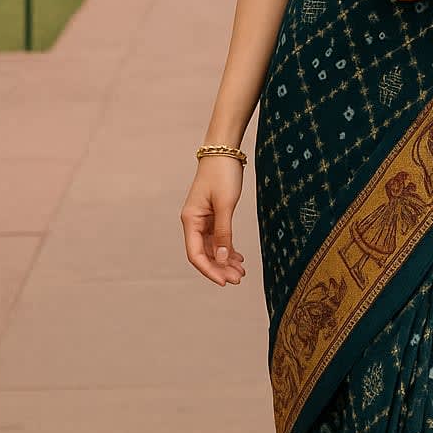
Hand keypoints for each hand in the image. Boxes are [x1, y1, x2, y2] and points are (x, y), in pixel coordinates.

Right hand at [180, 156, 247, 285]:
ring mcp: (203, 219)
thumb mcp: (225, 204)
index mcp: (191, 220)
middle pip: (204, 253)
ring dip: (225, 260)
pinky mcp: (213, 215)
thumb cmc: (222, 174)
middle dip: (220, 268)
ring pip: (213, 247)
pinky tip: (238, 257)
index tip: (224, 282)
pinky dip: (227, 248)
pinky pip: (218, 238)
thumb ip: (224, 232)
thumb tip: (222, 259)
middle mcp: (194, 222)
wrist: (224, 150)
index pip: (196, 254)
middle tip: (239, 279)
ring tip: (241, 272)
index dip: (209, 270)